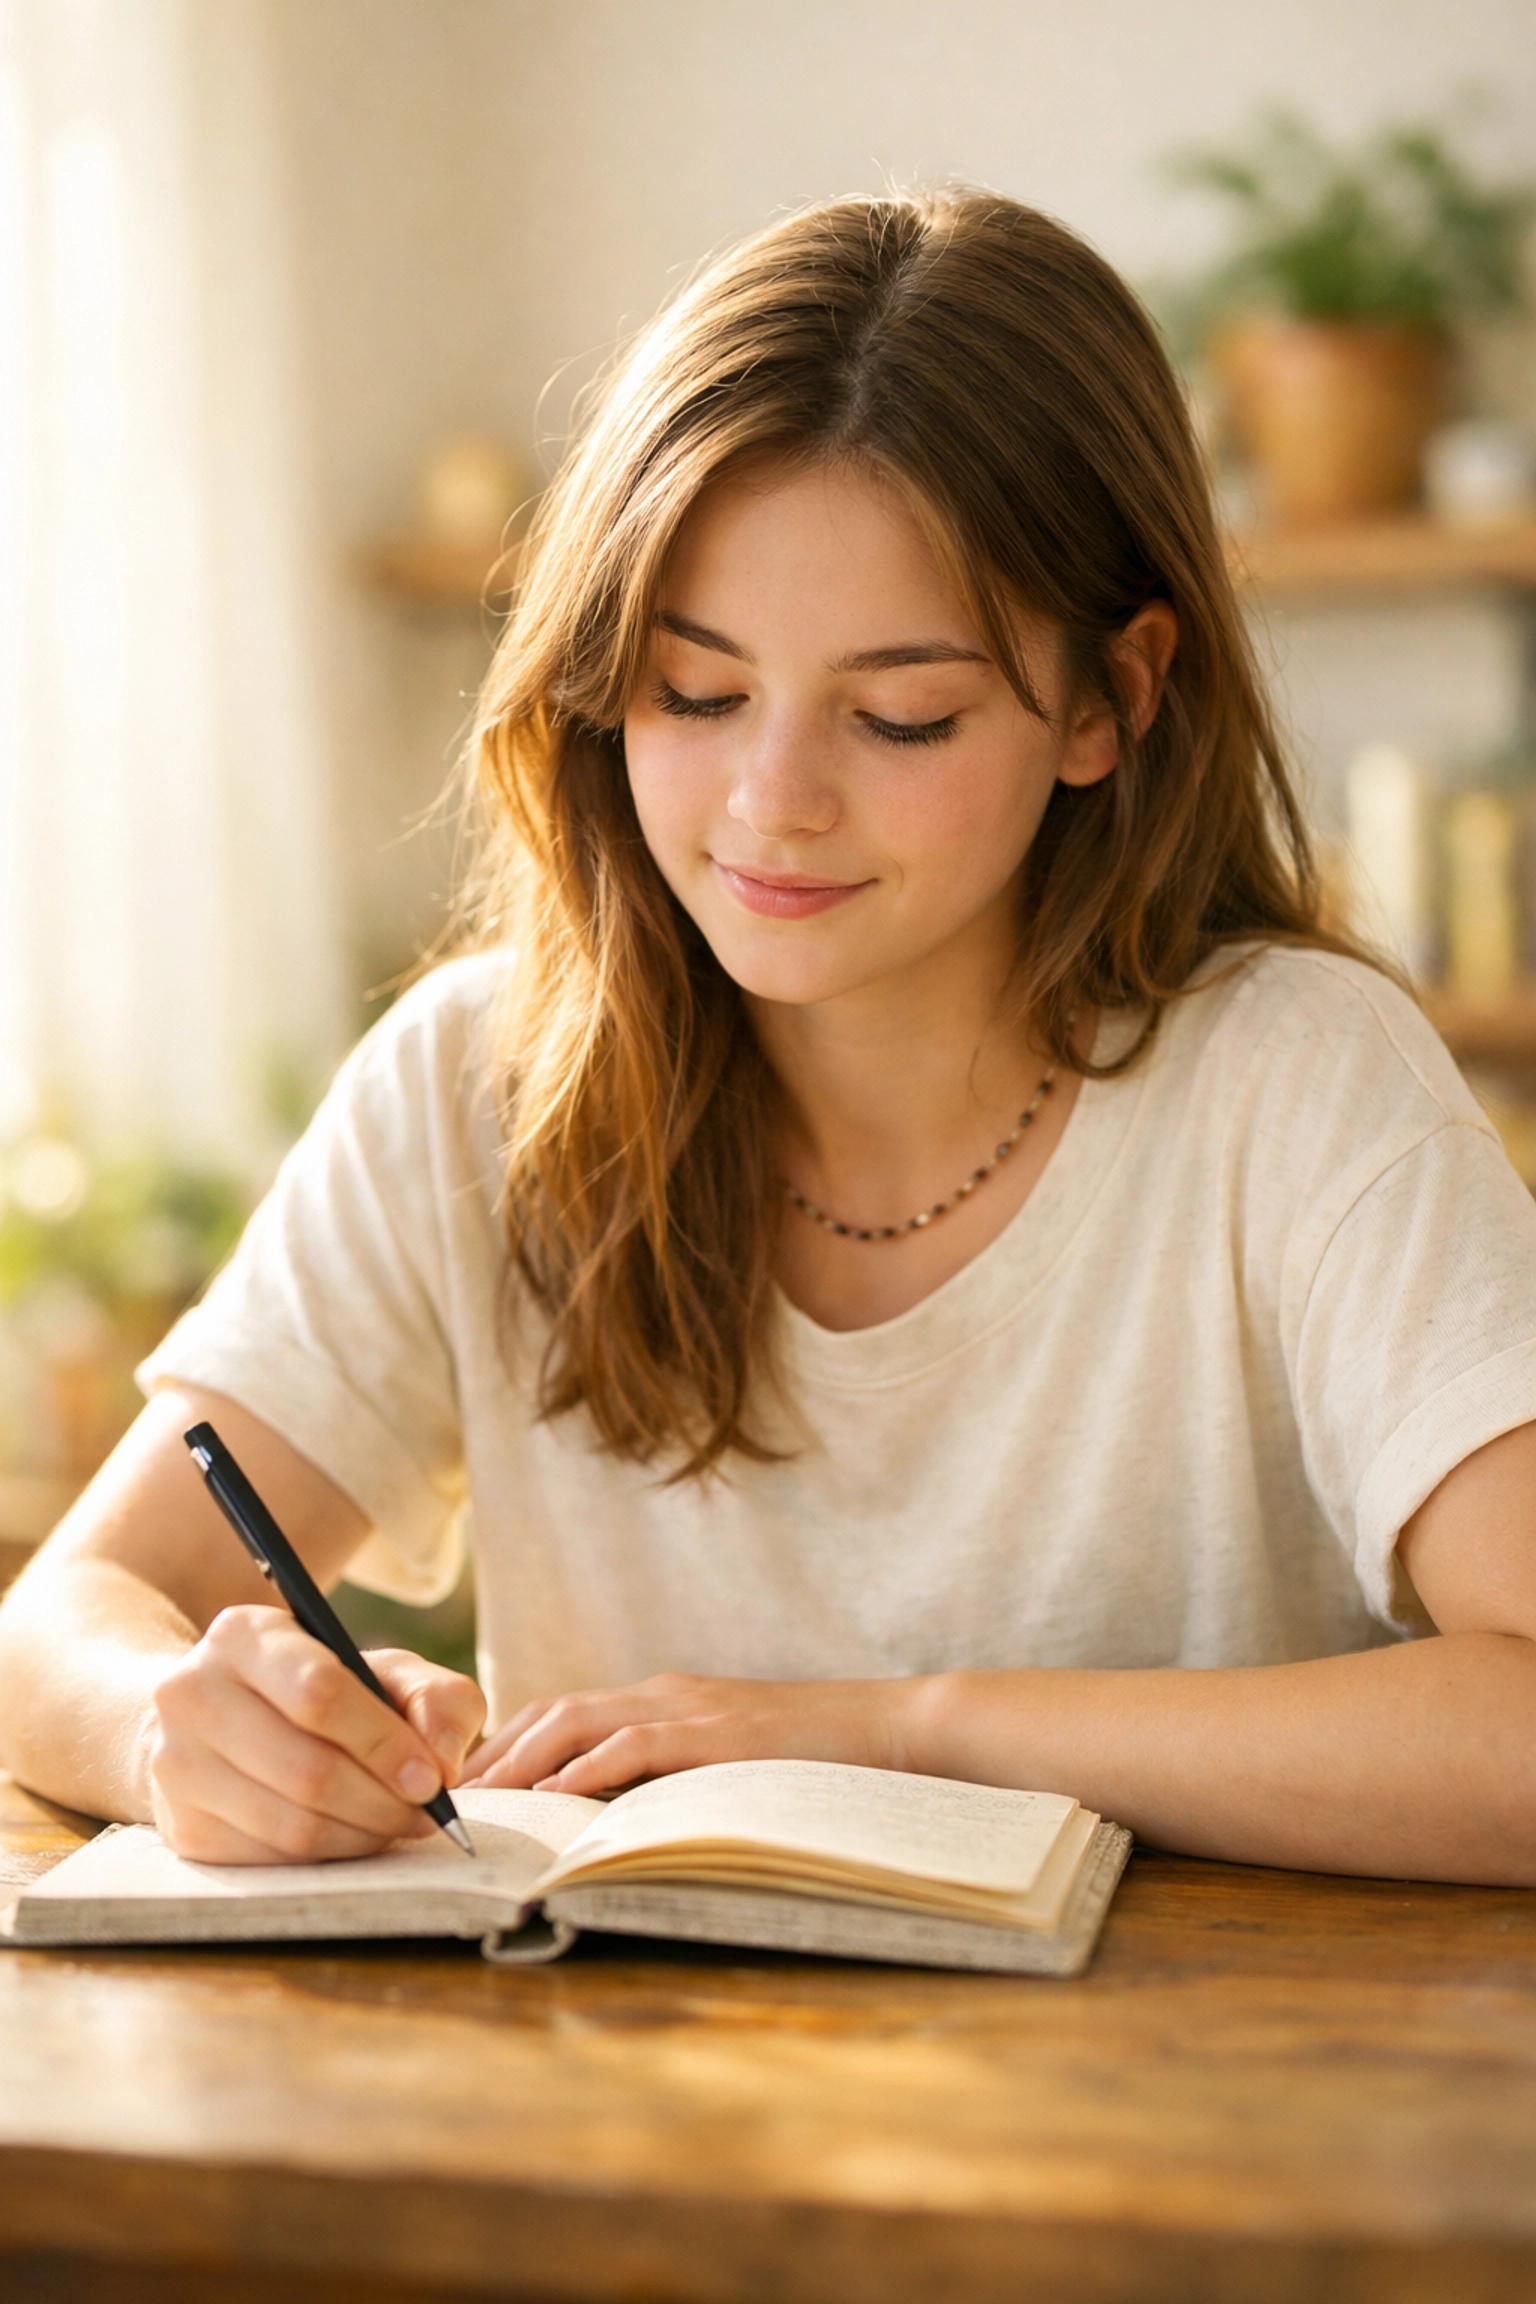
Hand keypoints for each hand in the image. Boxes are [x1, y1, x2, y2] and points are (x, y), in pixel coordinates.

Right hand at [145, 1606, 486, 1863]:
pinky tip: (353, 1836)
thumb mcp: (383, 1670)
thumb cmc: (319, 1689)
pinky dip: (328, 1857)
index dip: (384, 1743)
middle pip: (307, 1769)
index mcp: (243, 1635)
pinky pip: (272, 1860)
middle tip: (427, 1812)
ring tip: (398, 1824)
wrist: (221, 1717)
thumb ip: (435, 1698)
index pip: (320, 1694)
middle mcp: (192, 1694)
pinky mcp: (182, 1827)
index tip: (432, 1777)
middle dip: (383, 1800)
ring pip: (291, 1824)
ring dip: (362, 1835)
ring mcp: (177, 1765)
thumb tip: (442, 1763)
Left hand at [461, 1670, 926, 1795]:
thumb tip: (616, 1826)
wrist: (888, 1728)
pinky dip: (585, 1769)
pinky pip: (634, 1746)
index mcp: (663, 1699)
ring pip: (578, 1720)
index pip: (563, 1713)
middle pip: (552, 1711)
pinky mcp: (715, 1734)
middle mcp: (663, 1694)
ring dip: (520, 1761)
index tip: (463, 1788)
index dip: (508, 1746)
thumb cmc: (812, 1759)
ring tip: (476, 1801)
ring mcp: (689, 1708)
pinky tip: (551, 1798)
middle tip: (442, 1799)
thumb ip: (674, 1777)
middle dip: (493, 1754)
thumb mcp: (728, 1763)